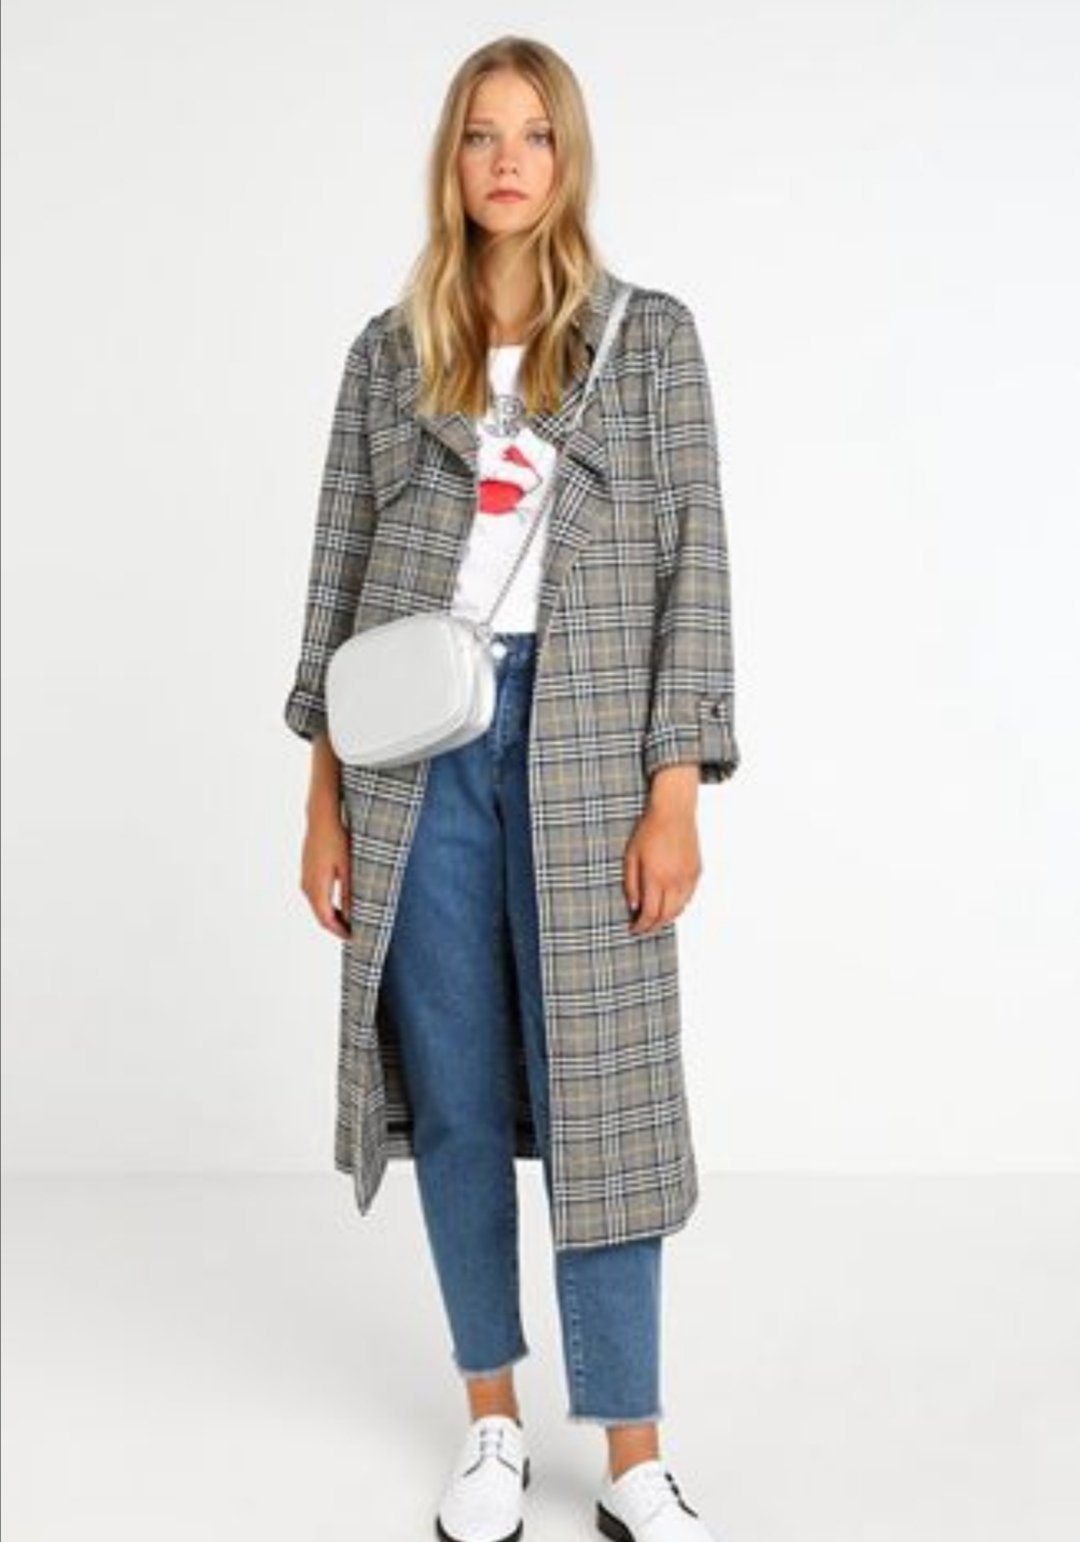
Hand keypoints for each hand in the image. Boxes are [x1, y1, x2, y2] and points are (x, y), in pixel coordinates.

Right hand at [300, 804, 351, 938]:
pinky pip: (317, 896)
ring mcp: (305, 878)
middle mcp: (306, 885)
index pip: (326, 920)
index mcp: (316, 886)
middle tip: (357, 932)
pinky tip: (344, 903)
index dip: (340, 932)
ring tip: (353, 920)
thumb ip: (350, 893)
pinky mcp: (308, 871)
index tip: (356, 937)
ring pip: (319, 906)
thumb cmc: (338, 838)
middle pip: (321, 915)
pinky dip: (329, 904)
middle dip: (338, 927)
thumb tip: (352, 917)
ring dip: (333, 916)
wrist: (322, 816)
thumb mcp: (349, 867)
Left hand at [623, 799, 701, 934]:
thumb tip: (634, 906)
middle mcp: (674, 881)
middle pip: (666, 916)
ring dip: (667, 918)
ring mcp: (688, 877)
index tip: (634, 929)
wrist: (674, 813)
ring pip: (680, 909)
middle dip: (653, 927)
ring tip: (655, 919)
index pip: (650, 913)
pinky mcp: (697, 872)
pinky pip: (688, 897)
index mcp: (656, 877)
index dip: (641, 926)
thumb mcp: (631, 856)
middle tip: (643, 928)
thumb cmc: (650, 830)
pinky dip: (678, 906)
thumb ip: (631, 884)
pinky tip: (669, 904)